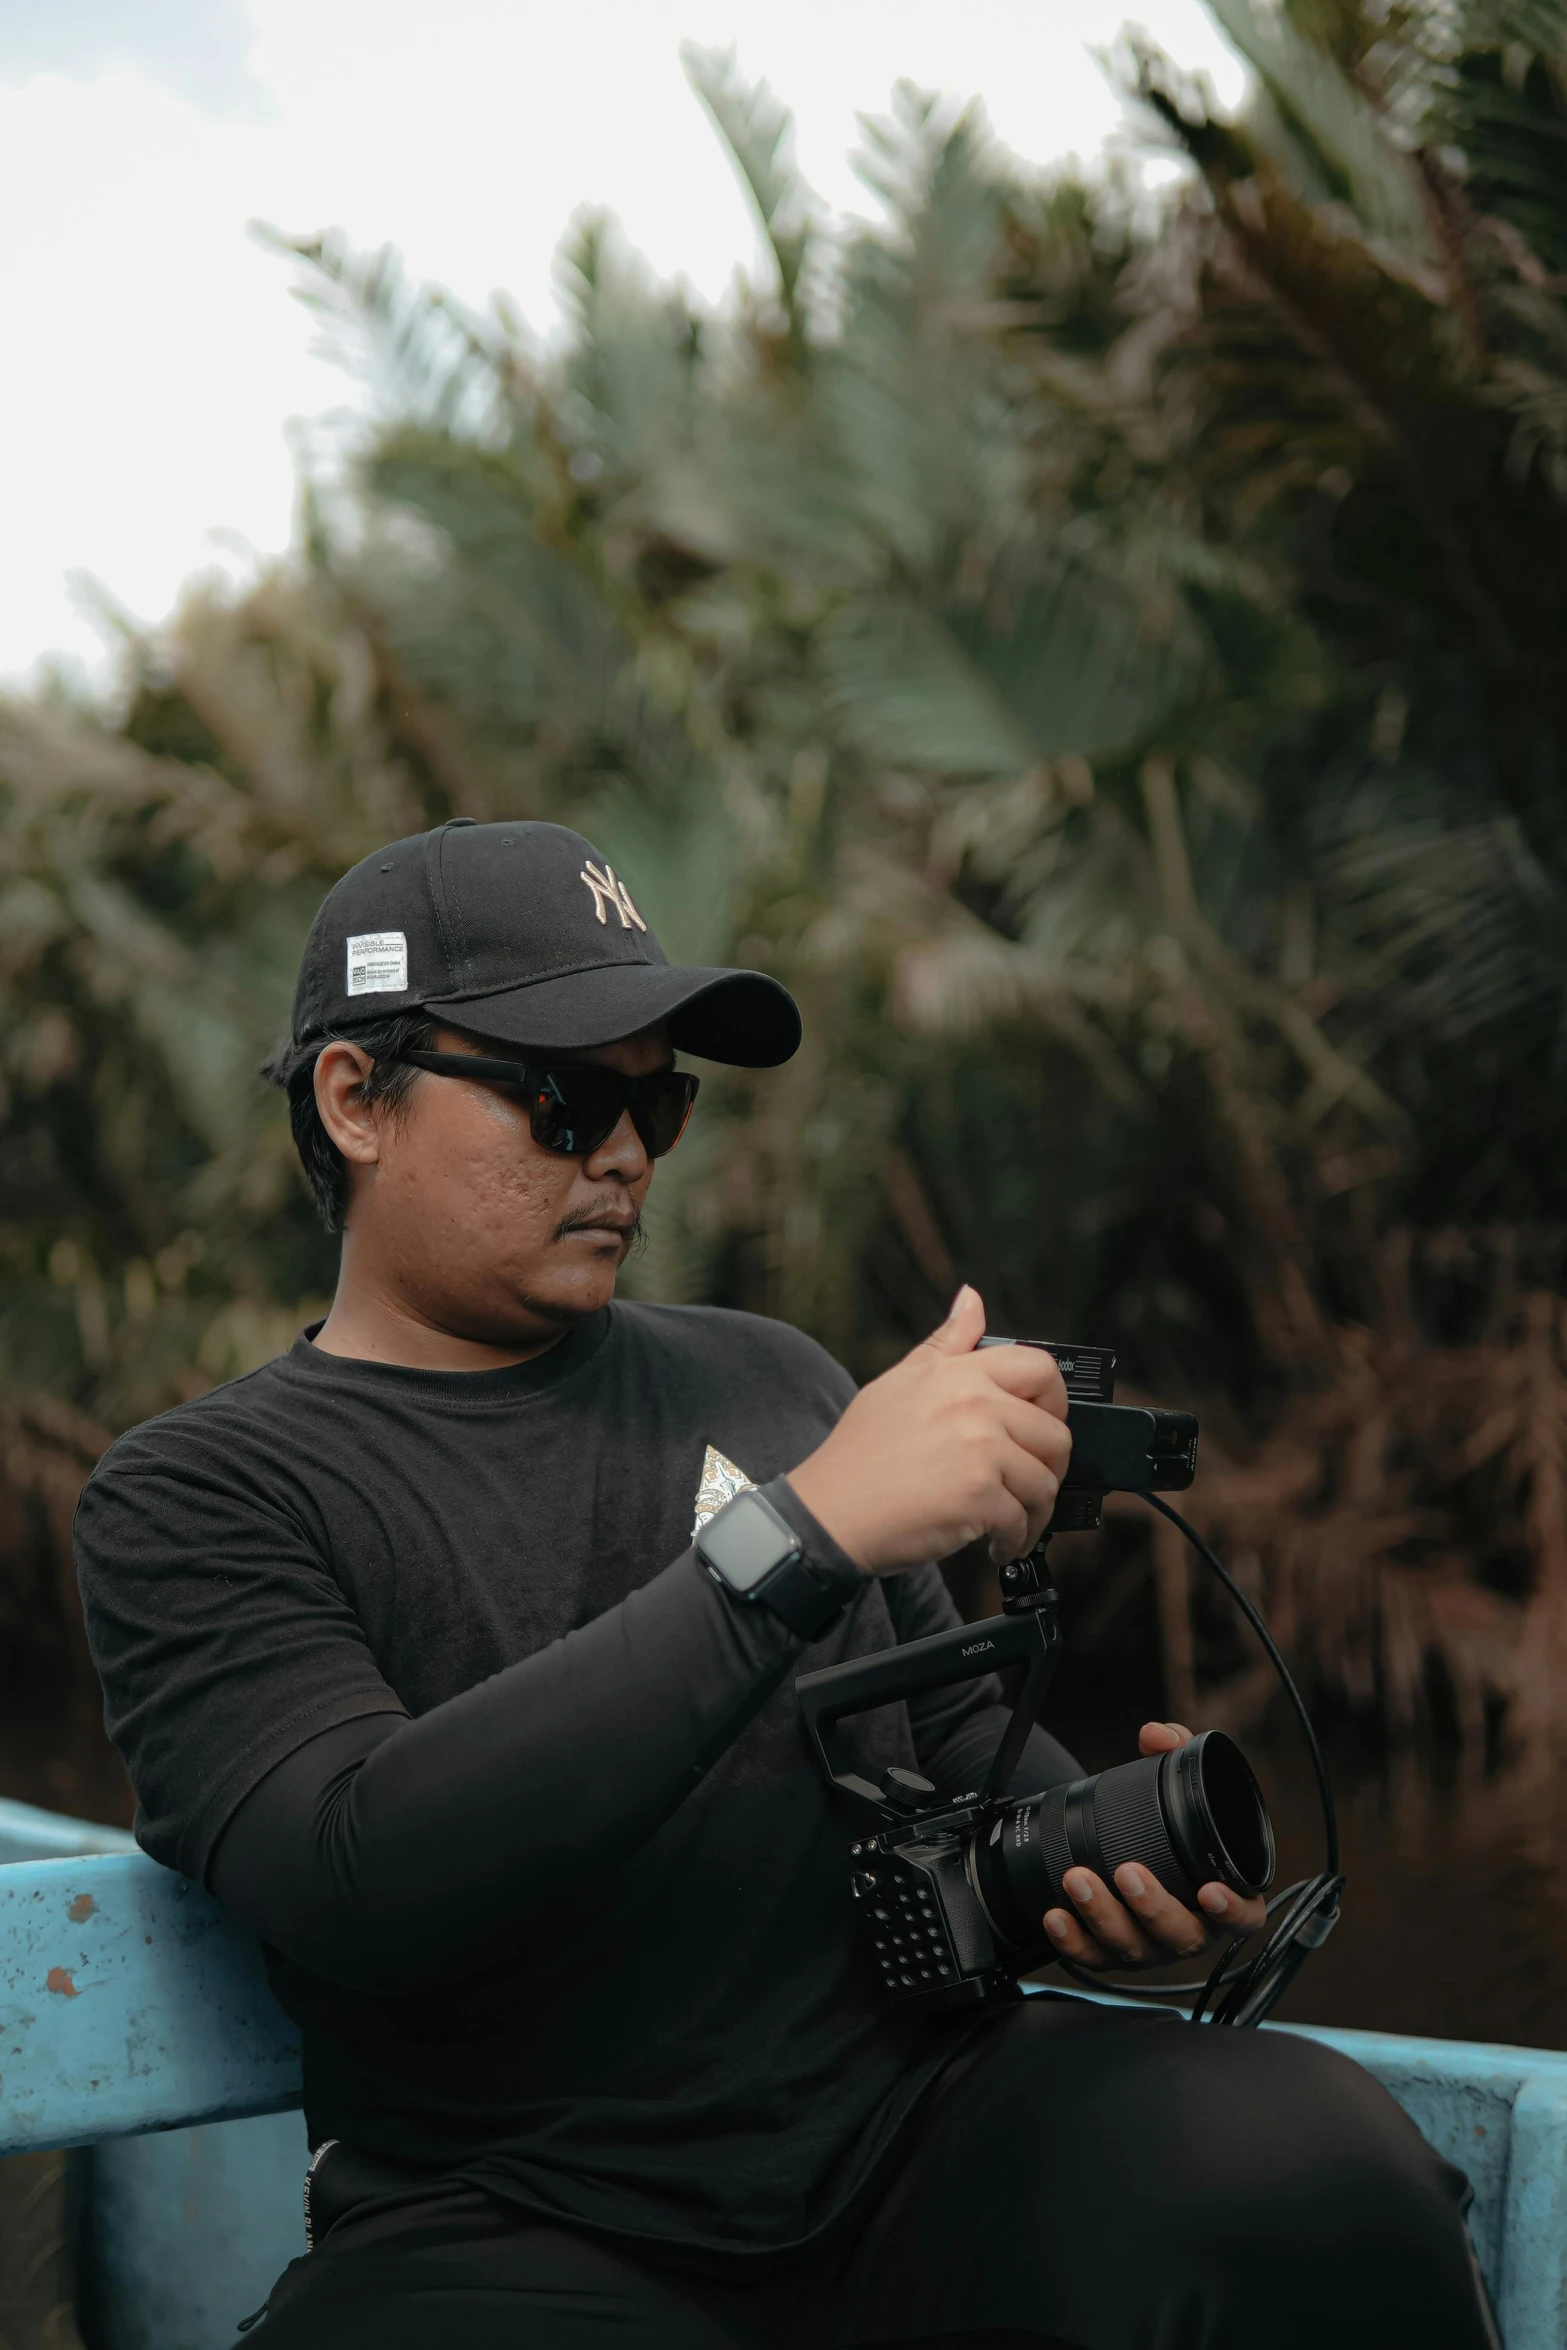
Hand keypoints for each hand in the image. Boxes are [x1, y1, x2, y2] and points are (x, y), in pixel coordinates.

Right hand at [784, 1286, 1071, 1575]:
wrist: (829, 1512)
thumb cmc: (859, 1454)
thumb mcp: (898, 1382)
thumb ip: (945, 1343)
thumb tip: (972, 1298)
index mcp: (959, 1374)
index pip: (1040, 1369)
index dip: (1055, 1402)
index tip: (1042, 1425)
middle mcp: (975, 1406)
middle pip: (1056, 1435)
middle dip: (1049, 1468)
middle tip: (1026, 1486)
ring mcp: (980, 1451)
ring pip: (1045, 1483)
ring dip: (1033, 1513)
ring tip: (1008, 1523)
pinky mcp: (980, 1496)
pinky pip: (1024, 1522)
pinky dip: (1014, 1541)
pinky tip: (993, 1545)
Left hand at [1042, 1722, 1270, 1968]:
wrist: (1135, 1845)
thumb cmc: (1173, 1822)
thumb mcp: (1181, 1783)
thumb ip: (1175, 1749)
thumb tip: (1155, 1735)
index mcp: (1223, 1896)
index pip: (1244, 1917)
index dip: (1232, 1911)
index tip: (1209, 1891)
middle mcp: (1190, 1928)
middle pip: (1181, 1936)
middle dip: (1152, 1908)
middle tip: (1127, 1873)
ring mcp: (1151, 1945)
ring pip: (1134, 1947)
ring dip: (1103, 1916)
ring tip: (1078, 1879)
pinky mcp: (1112, 1953)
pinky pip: (1093, 1957)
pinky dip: (1073, 1941)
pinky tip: (1055, 1915)